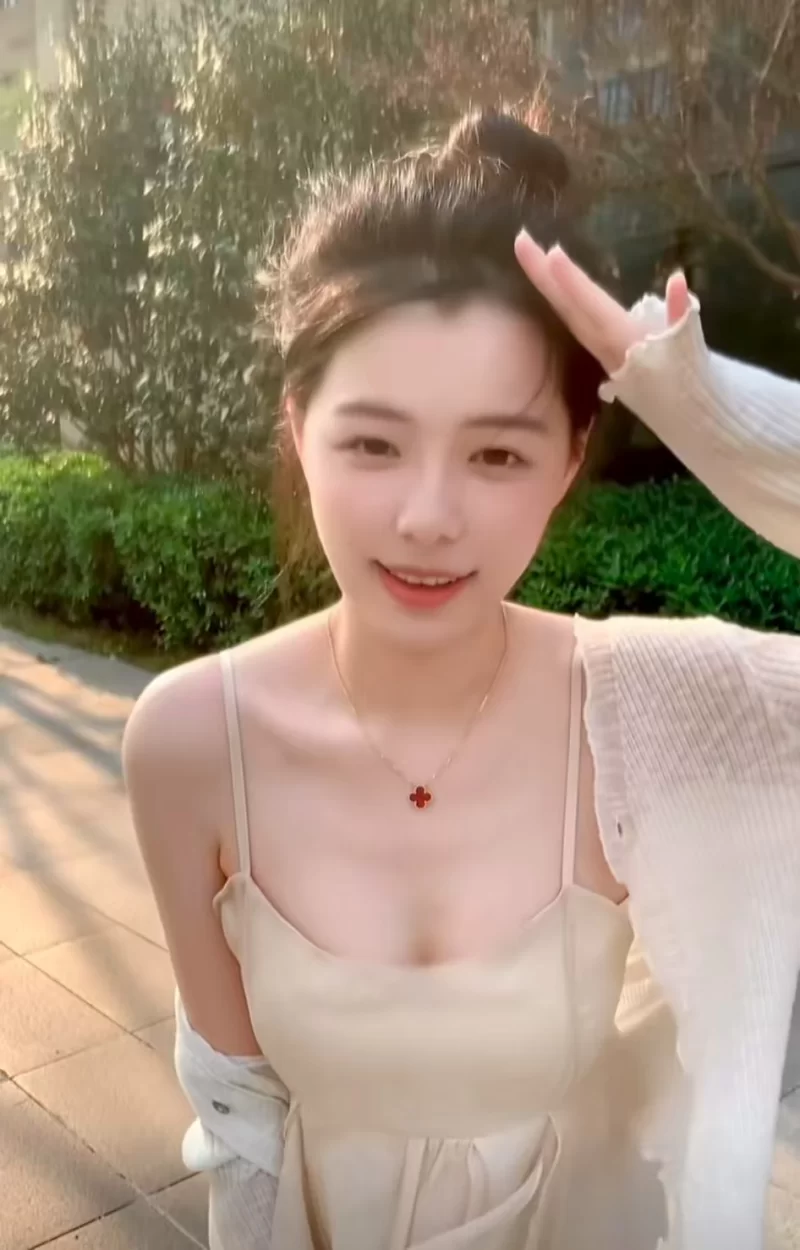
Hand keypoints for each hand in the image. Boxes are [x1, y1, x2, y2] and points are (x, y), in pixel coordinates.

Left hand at [514, 229, 690, 375]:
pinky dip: (561, 296)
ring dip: (547, 283)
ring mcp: (597, 346)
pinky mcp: (598, 347)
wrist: (680, 411)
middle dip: (543, 274)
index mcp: (623, 340)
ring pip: (567, 311)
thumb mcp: (689, 349)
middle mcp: (603, 342)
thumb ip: (682, 315)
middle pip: (568, 305)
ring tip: (530, 254)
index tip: (552, 255)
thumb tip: (677, 280)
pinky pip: (573, 317)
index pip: (593, 307)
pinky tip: (550, 278)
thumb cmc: (687, 379)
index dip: (573, 282)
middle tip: (521, 241)